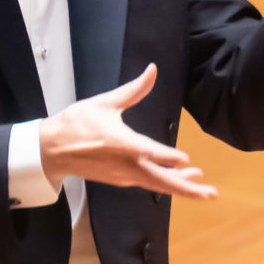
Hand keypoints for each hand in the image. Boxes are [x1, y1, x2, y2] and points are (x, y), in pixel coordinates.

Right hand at [38, 65, 214, 199]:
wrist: (53, 150)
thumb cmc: (77, 124)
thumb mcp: (105, 103)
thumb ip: (134, 89)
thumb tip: (152, 69)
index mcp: (122, 144)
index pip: (149, 152)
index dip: (167, 157)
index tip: (186, 160)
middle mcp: (127, 164)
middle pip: (161, 180)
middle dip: (187, 188)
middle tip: (211, 194)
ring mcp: (125, 175)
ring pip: (157, 185)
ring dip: (181, 188)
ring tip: (204, 189)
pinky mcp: (122, 180)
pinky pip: (149, 184)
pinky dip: (167, 184)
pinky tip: (182, 179)